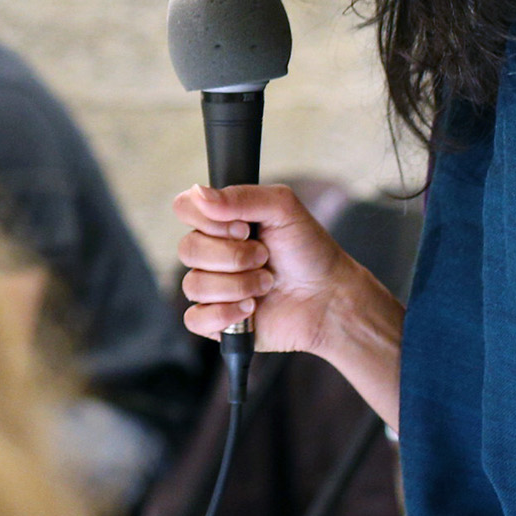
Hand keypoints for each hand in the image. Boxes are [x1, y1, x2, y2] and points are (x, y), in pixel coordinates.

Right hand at [172, 183, 367, 355]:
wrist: (331, 298)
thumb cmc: (310, 252)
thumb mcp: (283, 208)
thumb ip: (241, 196)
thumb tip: (200, 194)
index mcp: (222, 222)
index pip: (184, 208)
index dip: (210, 220)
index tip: (244, 227)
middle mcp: (212, 252)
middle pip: (188, 249)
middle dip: (234, 256)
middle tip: (265, 257)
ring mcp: (212, 287)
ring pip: (193, 285)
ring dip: (238, 286)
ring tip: (266, 285)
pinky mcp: (215, 321)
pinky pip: (195, 319)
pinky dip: (225, 314)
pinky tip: (250, 309)